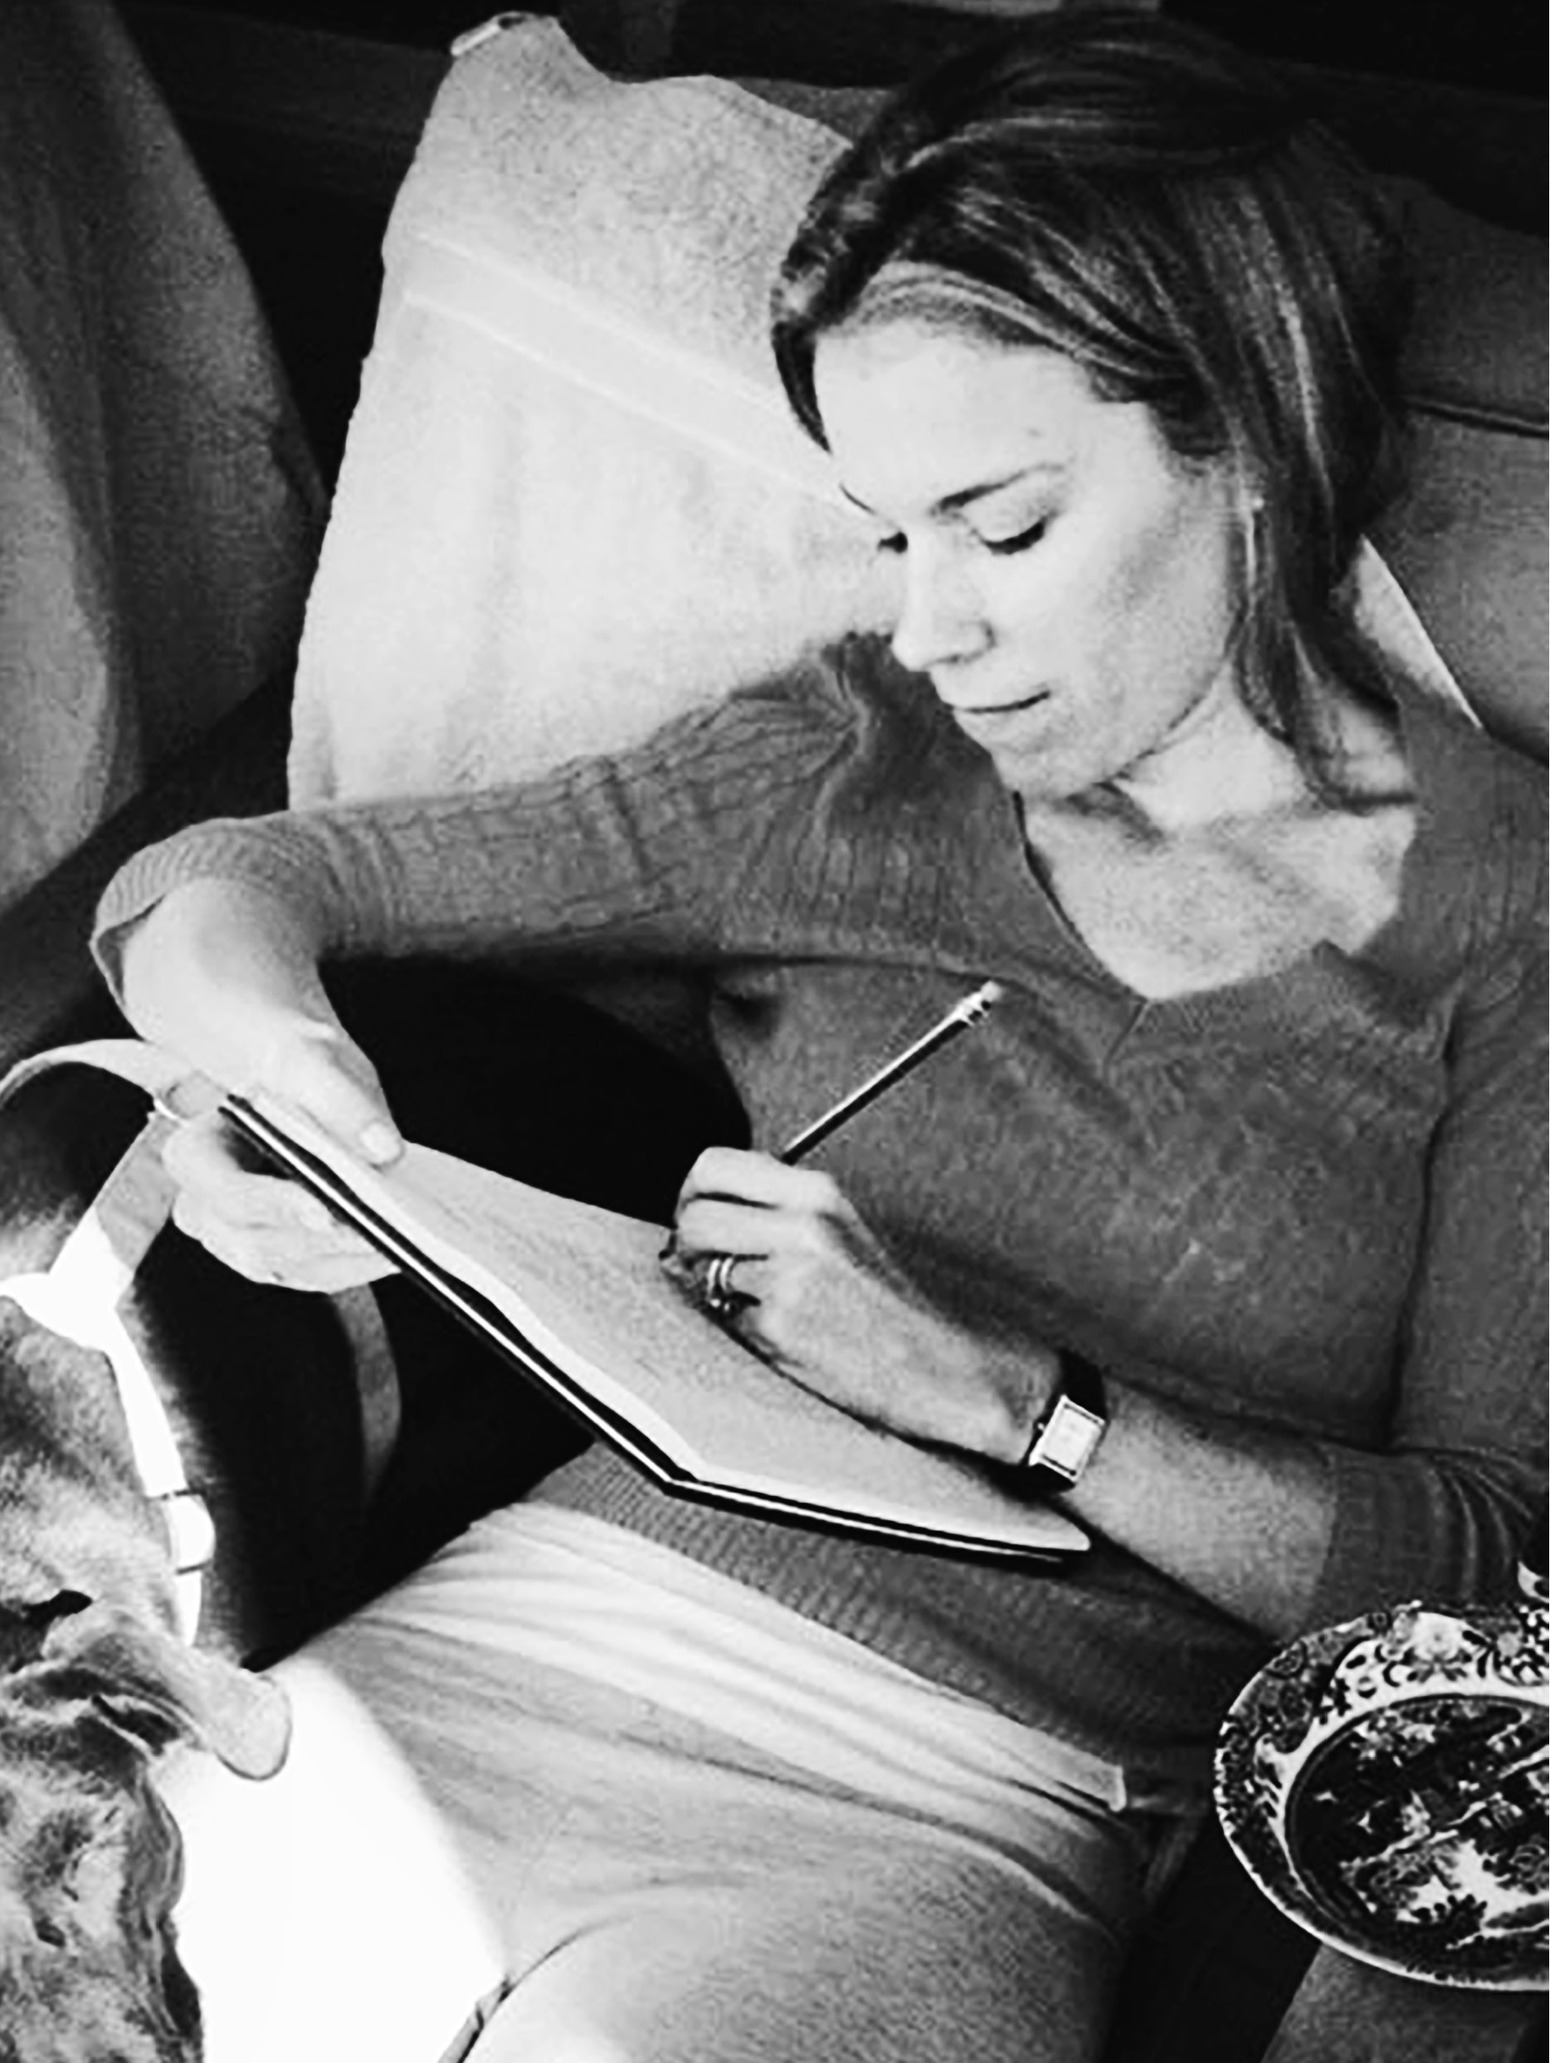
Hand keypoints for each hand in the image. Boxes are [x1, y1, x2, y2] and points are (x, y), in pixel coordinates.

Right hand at [160, 1036, 400, 1292]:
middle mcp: (204, 1207)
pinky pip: (312, 1275)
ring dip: (345, 1259)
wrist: (302, 1091)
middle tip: (380, 1232)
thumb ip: (342, 1099)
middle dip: (323, 1240)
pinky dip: (355, 1266)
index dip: (273, 1205)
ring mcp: (235, 1239)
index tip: (325, 1210)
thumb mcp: (313, 1060)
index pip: (225, 1190)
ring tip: (400, 1242)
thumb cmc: (295, 1074)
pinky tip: (394, 1249)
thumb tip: (382, 1149)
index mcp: (194, 1153)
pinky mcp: (274, 1258)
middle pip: (257, 1241)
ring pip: (288, 1266)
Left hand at [668, 1147, 1050, 1460]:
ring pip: (699, 1266)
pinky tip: (780, 1338)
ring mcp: (791, 1273)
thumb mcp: (840, 1238)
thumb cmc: (888, 1312)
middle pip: (694, 1214)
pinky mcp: (782, 1323)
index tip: (698, 1221)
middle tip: (704, 1270)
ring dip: (709, 1290)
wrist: (944, 1370)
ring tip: (752, 1308)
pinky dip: (738, 1331)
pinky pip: (723, 1319)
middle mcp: (803, 1224)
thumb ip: (776, 1216)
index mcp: (819, 1194)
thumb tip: (695, 1222)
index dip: (691, 1195)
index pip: (713, 1165)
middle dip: (686, 1246)